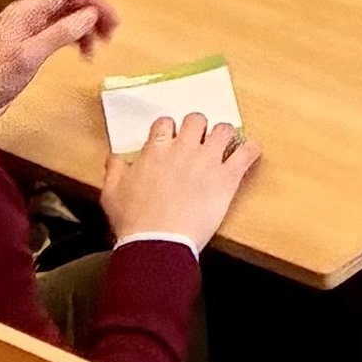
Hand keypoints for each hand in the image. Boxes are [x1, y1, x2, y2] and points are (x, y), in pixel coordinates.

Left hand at [0, 0, 114, 126]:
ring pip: (66, 19)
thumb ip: (60, 33)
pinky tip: (82, 53)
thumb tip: (90, 14)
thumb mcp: (29, 56)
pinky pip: (59, 34)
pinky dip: (74, 40)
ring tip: (98, 47)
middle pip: (69, 3)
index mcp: (25, 12)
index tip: (112, 18)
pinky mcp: (29, 48)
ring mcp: (28, 32)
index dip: (93, 1)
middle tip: (111, 33)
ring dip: (86, 28)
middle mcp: (28, 17)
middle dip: (93, 14)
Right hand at [102, 113, 258, 250]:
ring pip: (225, 129)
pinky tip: (246, 155)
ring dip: (223, 136)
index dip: (169, 130)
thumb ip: (114, 169)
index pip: (166, 123)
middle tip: (197, 142)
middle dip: (197, 128)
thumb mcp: (111, 193)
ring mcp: (208, 160)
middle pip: (197, 119)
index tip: (170, 139)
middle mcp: (184, 148)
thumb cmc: (133, 221)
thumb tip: (116, 156)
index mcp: (157, 150)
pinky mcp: (227, 177)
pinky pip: (248, 152)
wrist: (158, 243)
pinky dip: (250, 150)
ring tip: (221, 147)